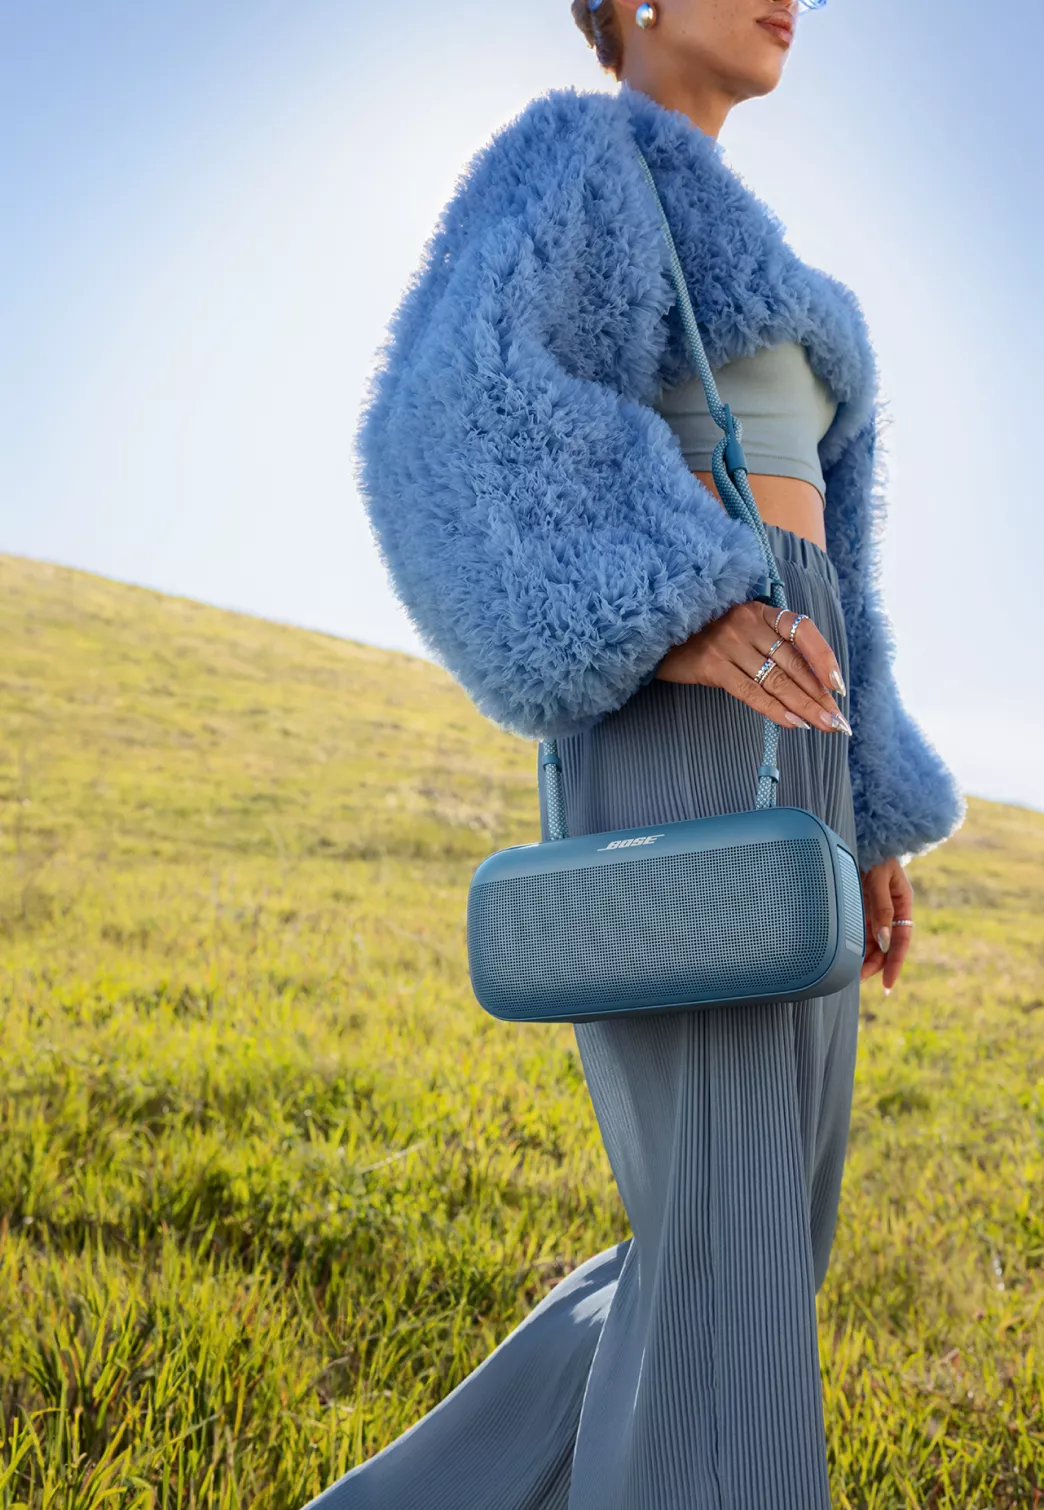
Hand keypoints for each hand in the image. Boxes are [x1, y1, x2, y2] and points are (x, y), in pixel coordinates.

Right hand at [655, 601, 850, 733]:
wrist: (654, 634)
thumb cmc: (702, 635)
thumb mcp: (738, 628)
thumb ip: (768, 643)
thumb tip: (808, 679)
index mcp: (760, 610)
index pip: (803, 631)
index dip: (824, 658)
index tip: (839, 686)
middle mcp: (747, 622)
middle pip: (794, 663)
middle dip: (820, 695)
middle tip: (839, 720)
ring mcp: (729, 643)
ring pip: (777, 681)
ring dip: (806, 707)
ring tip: (826, 726)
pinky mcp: (712, 665)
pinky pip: (751, 693)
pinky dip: (776, 710)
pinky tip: (795, 724)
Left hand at [860, 857, 913, 990]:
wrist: (864, 834)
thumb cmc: (873, 852)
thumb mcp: (879, 878)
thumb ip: (881, 908)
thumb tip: (884, 941)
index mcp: (902, 902)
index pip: (902, 940)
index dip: (895, 964)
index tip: (888, 986)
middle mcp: (891, 908)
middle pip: (887, 944)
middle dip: (876, 964)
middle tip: (858, 979)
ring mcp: (877, 907)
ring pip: (874, 939)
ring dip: (865, 956)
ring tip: (851, 972)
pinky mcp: (862, 904)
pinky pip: (862, 928)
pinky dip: (856, 942)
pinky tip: (847, 954)